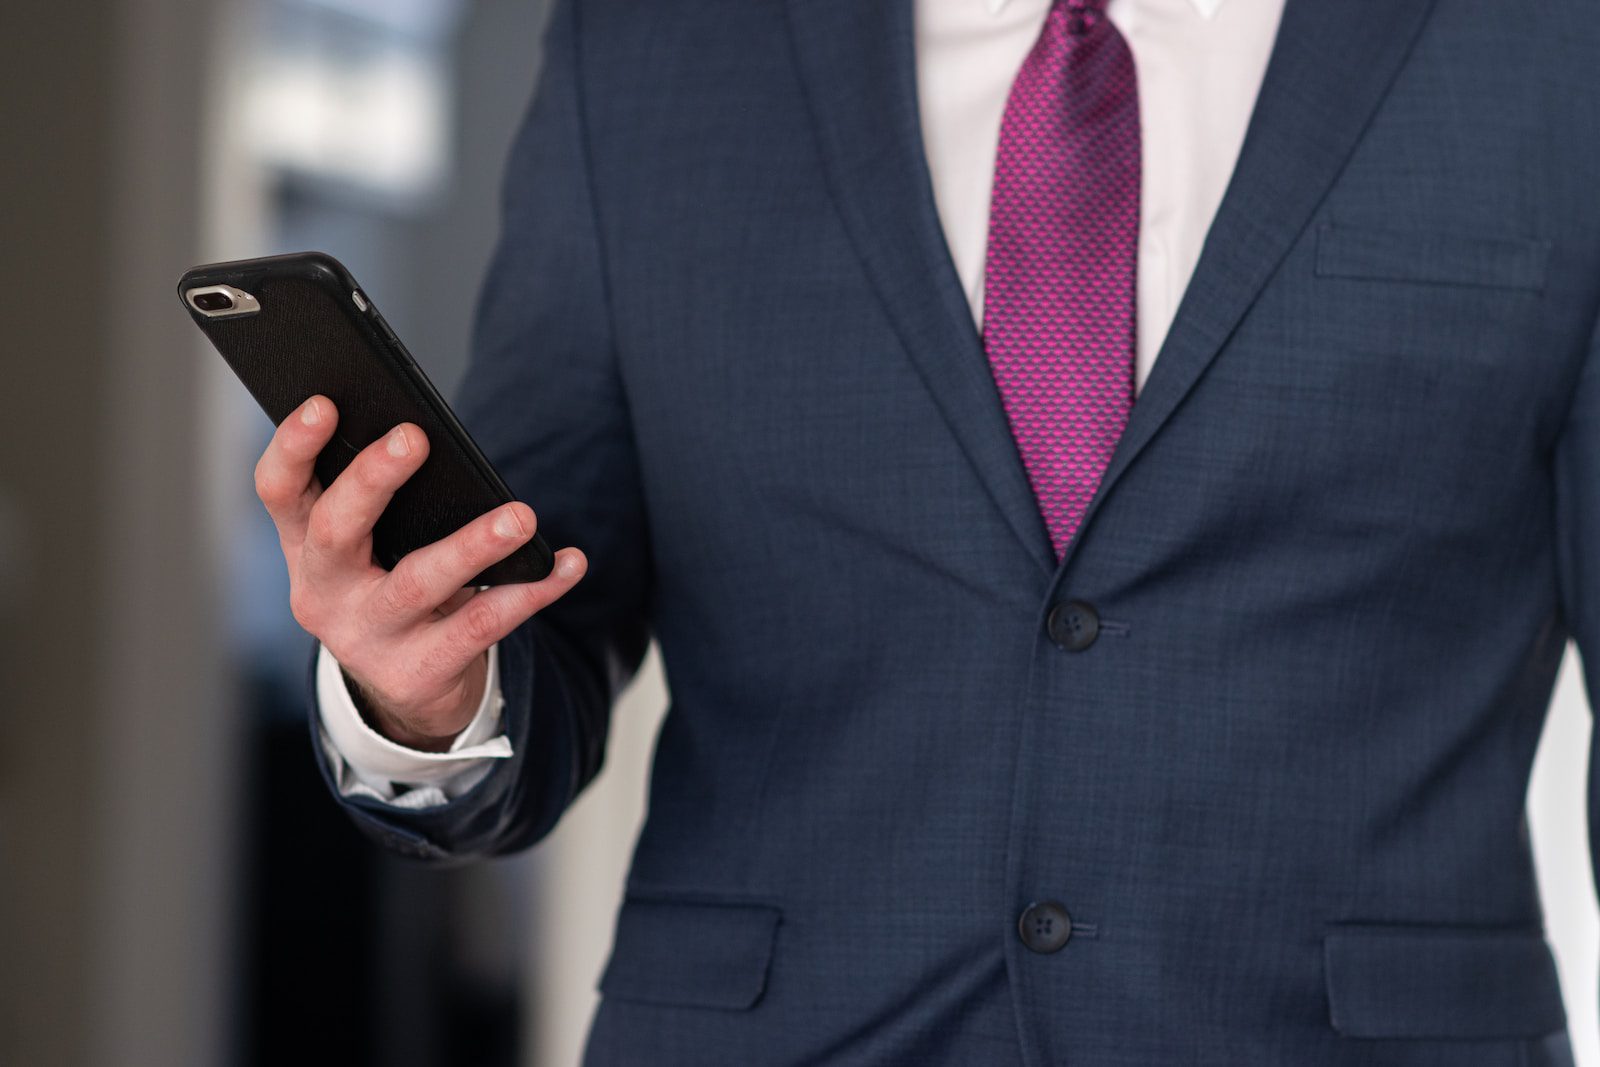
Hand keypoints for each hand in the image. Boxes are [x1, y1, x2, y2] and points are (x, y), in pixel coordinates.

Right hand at [254, 395, 586, 750]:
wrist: (407, 686)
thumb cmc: (393, 585)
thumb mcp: (371, 547)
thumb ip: (383, 500)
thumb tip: (428, 435)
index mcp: (304, 545)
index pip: (280, 491)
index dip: (293, 447)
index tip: (323, 404)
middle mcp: (323, 592)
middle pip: (338, 531)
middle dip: (373, 480)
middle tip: (415, 437)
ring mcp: (366, 637)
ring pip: (419, 583)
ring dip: (472, 545)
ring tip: (521, 516)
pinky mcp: (417, 673)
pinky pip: (482, 625)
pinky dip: (532, 591)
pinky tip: (567, 564)